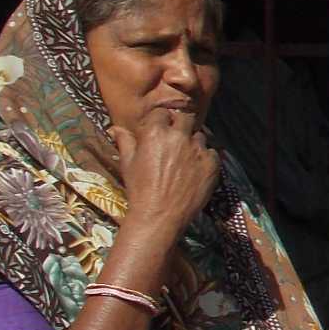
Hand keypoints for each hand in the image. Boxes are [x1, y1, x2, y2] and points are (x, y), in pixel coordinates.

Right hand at [112, 108, 219, 235]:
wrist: (160, 215)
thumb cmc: (140, 189)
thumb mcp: (128, 163)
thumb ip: (126, 142)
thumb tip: (116, 128)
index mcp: (155, 132)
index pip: (162, 113)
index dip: (161, 122)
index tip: (160, 130)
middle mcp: (179, 136)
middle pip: (185, 118)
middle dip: (180, 126)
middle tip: (175, 140)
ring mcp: (198, 150)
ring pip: (199, 136)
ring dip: (193, 142)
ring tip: (185, 158)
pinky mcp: (212, 164)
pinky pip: (211, 152)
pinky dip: (205, 157)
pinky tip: (195, 169)